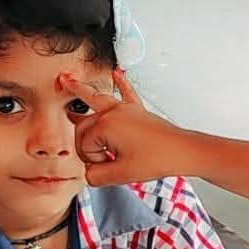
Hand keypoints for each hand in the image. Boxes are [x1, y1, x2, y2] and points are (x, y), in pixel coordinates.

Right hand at [61, 70, 188, 184]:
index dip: (93, 160)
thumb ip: (97, 176)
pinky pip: (126, 92)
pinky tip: (117, 73)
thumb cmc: (157, 158)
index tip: (107, 166)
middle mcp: (113, 113)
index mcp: (105, 127)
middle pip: (84, 125)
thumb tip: (90, 174)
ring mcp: (125, 109)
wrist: (182, 151)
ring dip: (80, 89)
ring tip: (66, 80)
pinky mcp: (137, 110)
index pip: (83, 145)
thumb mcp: (121, 174)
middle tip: (98, 159)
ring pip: (96, 97)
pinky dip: (121, 82)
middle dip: (88, 145)